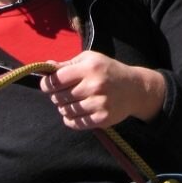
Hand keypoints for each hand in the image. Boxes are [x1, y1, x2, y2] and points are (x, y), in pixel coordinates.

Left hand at [40, 51, 166, 129]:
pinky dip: (70, 119)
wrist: (135, 89)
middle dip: (56, 95)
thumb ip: (68, 63)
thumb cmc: (108, 71)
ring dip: (64, 107)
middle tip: (64, 93)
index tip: (47, 85)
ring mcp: (99, 103)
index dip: (46, 84)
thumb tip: (46, 66)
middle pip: (58, 96)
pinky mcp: (102, 118)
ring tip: (72, 101)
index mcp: (90, 67)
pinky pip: (75, 123)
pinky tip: (76, 112)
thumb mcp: (91, 59)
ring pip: (65, 110)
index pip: (56, 79)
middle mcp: (95, 85)